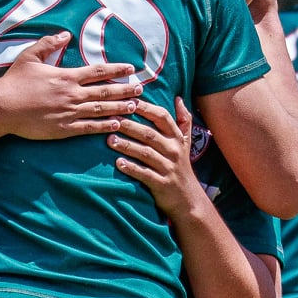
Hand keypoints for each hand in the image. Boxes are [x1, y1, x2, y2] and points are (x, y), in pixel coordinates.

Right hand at [0, 31, 142, 139]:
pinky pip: (89, 127)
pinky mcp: (63, 129)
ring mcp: (69, 112)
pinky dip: (104, 125)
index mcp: (66, 76)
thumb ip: (49, 44)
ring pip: (101, 109)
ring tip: (135, 106)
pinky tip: (117, 124)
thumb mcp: (30, 56)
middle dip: (125, 90)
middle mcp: (72, 94)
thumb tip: (66, 34)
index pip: (98, 71)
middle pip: (105, 91)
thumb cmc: (14, 81)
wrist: (2, 107)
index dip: (116, 69)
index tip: (131, 69)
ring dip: (120, 107)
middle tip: (141, 89)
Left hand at [109, 99, 206, 221]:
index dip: (145, 108)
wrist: (188, 199)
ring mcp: (168, 167)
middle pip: (149, 134)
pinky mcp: (161, 183)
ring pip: (145, 153)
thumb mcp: (185, 143)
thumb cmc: (181, 167)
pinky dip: (131, 168)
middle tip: (111, 119)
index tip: (128, 100)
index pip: (162, 117)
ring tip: (109, 140)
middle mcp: (173, 150)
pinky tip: (118, 163)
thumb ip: (183, 120)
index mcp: (176, 138)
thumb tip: (179, 98)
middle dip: (130, 125)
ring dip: (127, 146)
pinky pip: (145, 174)